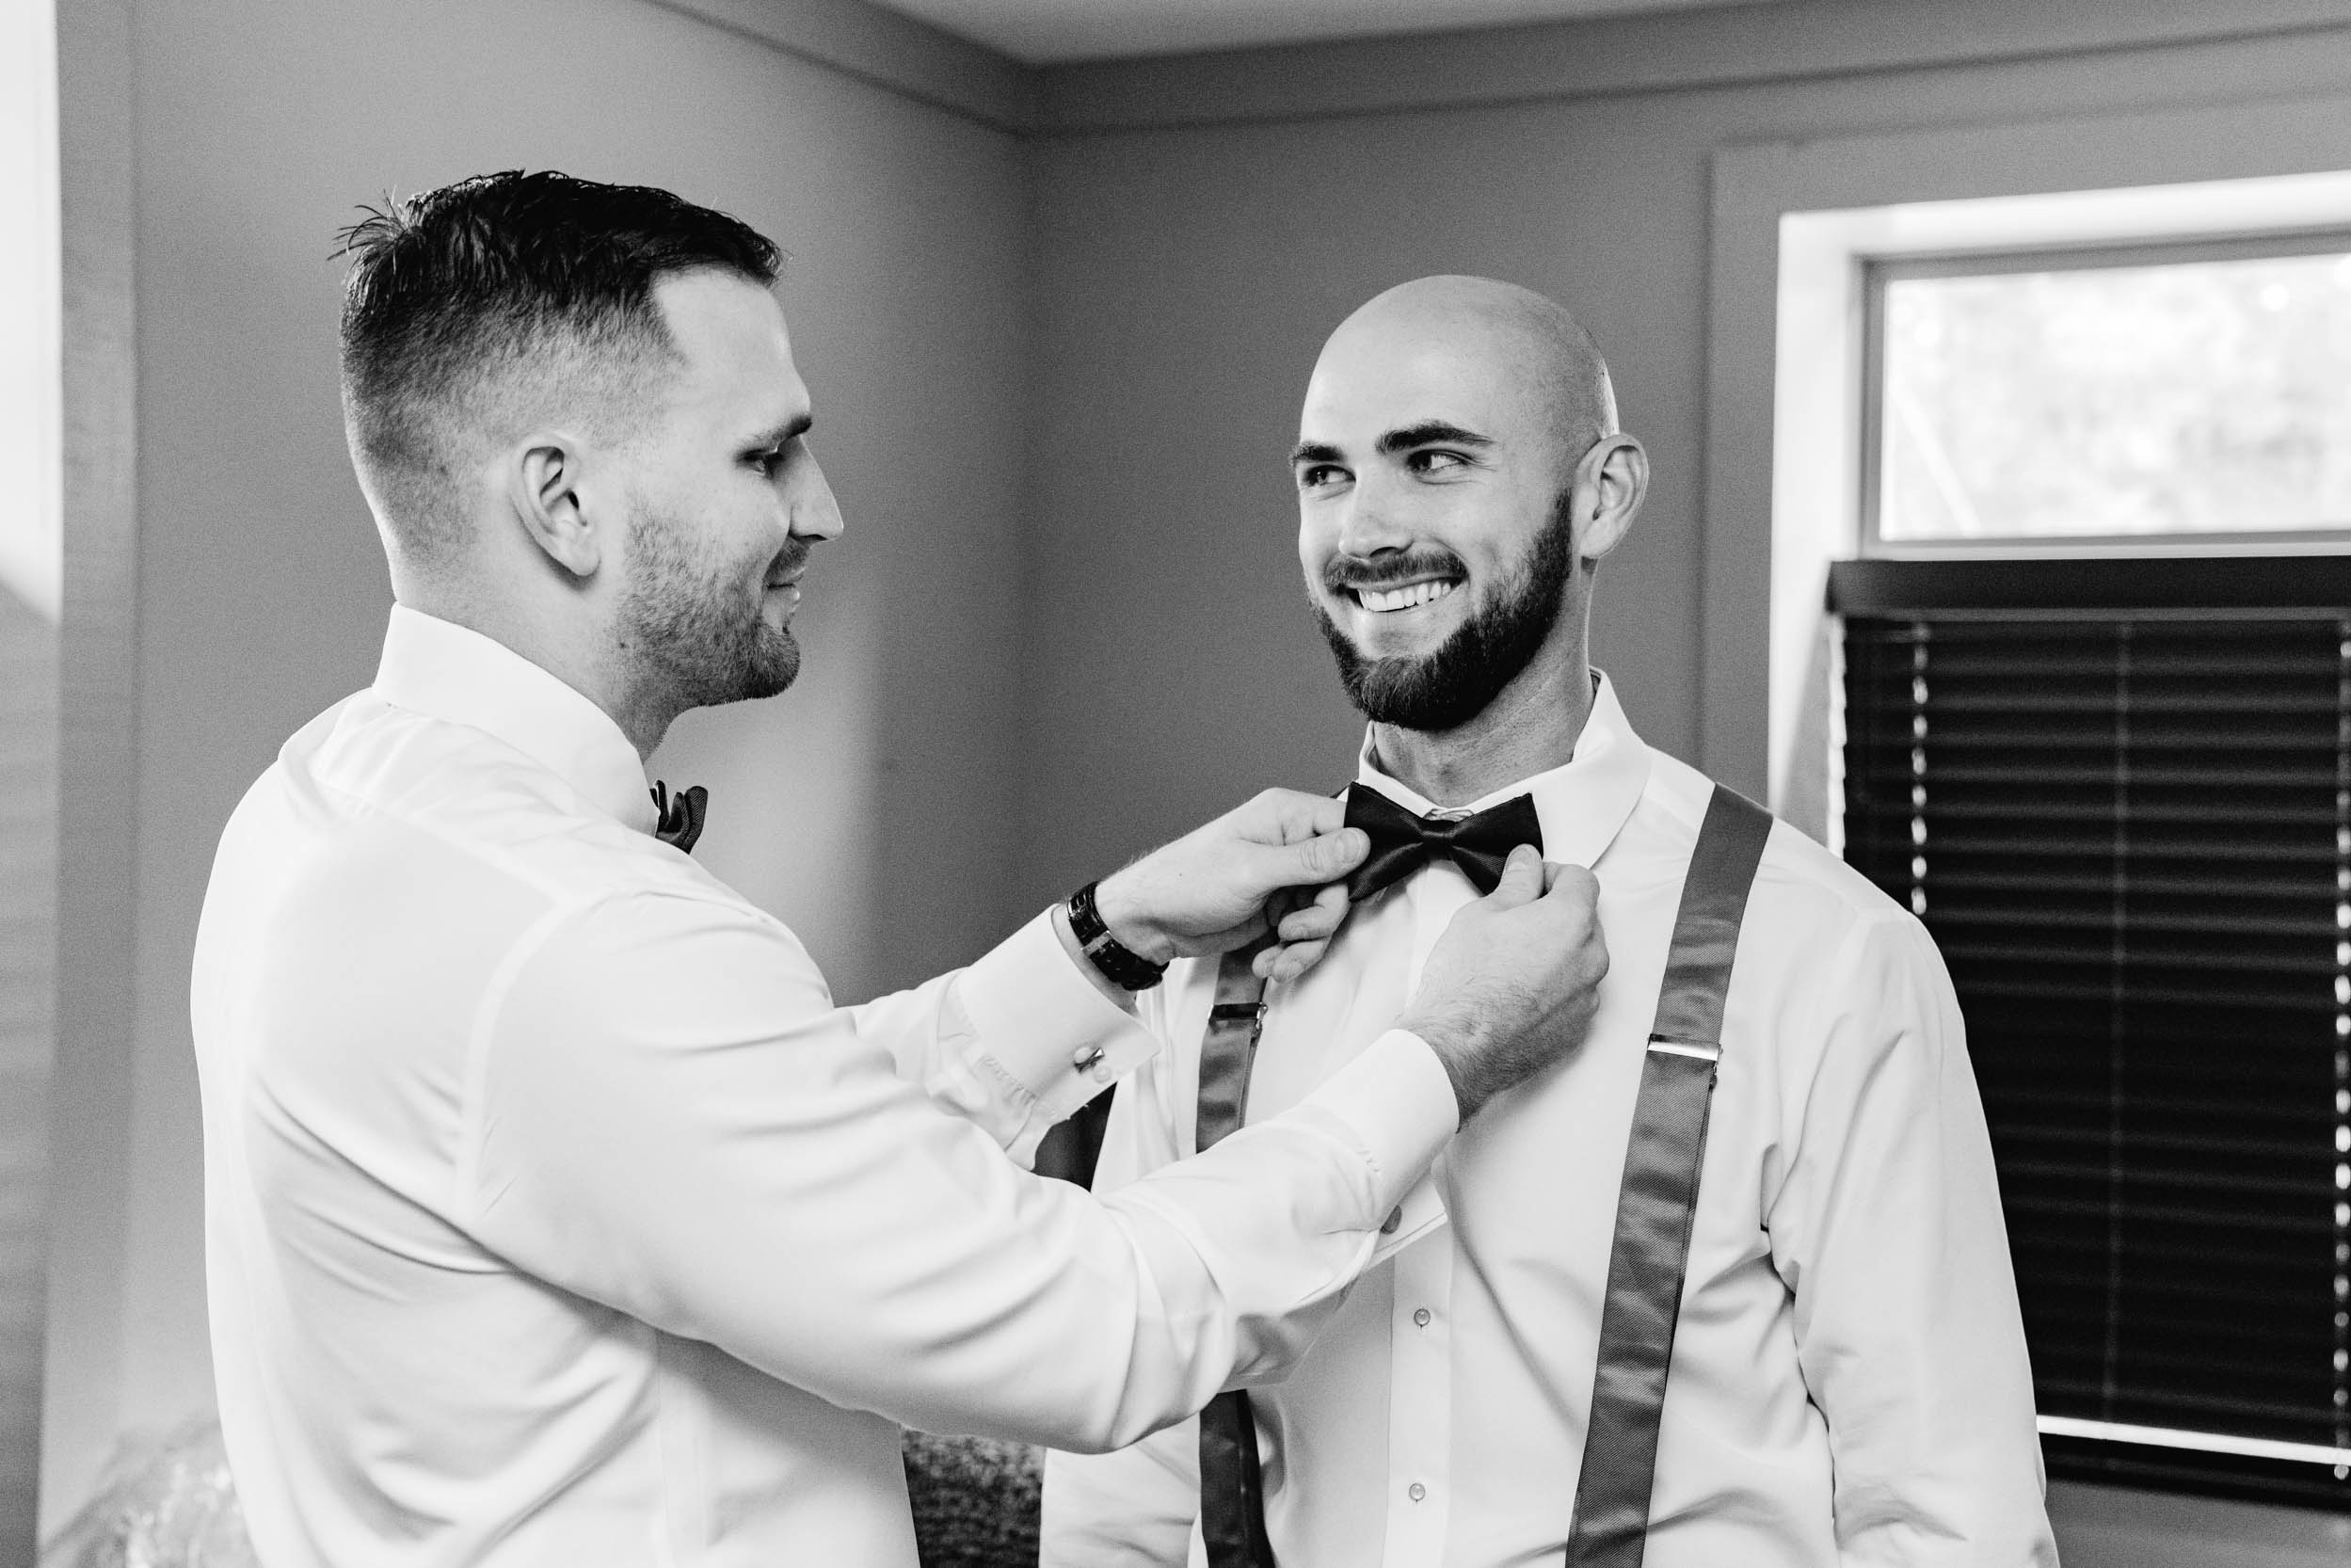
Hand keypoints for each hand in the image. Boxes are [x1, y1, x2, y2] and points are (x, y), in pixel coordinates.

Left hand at [1093, 790, 1369, 983]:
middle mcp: (1291, 844)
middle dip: (1322, 917)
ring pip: (1325, 914)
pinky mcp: (1279, 909)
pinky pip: (1306, 935)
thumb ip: (1310, 860)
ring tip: (1278, 958)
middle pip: (1342, 881)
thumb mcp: (1252, 871)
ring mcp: (1286, 879)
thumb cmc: (1186, 882)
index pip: (1347, 828)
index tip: (1341, 893)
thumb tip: (1360, 842)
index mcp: (1286, 816)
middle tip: (1295, 933)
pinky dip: (1292, 954)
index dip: (1354, 864)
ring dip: (1306, 944)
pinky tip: (1268, 961)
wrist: (1151, 922)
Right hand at [1397, 846, 1607, 1120]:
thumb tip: (1528, 861)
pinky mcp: (1577, 1030)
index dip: (1552, 875)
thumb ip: (1517, 882)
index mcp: (1572, 921)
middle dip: (1554, 916)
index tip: (1530, 883)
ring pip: (1579, 961)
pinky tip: (1517, 995)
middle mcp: (1591, 959)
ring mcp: (1587, 998)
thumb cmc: (1468, 981)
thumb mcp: (1483, 913)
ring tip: (1511, 965)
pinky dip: (1553, 991)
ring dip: (1556, 955)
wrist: (1459, 1048)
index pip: (1581, 880)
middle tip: (1513, 925)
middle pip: (1584, 921)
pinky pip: (1572, 997)